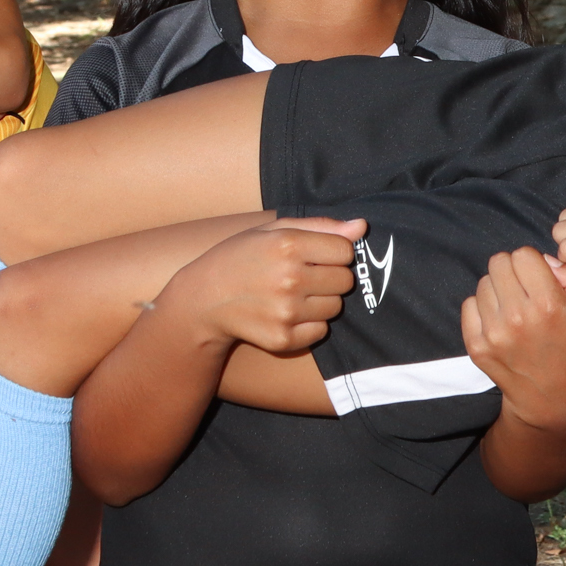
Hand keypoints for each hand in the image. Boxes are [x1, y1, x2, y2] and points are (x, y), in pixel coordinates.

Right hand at [164, 217, 364, 354]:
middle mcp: (289, 279)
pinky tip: (286, 314)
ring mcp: (286, 312)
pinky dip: (310, 324)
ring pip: (336, 307)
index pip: (346, 250)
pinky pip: (321, 330)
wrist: (202, 300)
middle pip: (345, 280)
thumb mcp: (272, 231)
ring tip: (293, 294)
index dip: (333, 251)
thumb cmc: (240, 257)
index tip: (314, 254)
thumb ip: (321, 226)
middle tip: (303, 275)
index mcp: (288, 245)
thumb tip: (362, 228)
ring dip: (321, 301)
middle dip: (330, 276)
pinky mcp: (282, 338)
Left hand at [463, 249, 565, 431]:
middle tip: (524, 289)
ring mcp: (493, 333)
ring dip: (498, 289)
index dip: (532, 262)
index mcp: (548, 305)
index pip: (523, 254)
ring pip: (483, 282)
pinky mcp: (476, 345)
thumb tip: (547, 259)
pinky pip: (469, 304)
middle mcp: (517, 317)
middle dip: (513, 270)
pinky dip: (482, 308)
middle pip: (499, 262)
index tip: (539, 277)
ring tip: (514, 308)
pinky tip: (500, 321)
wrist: (551, 398)